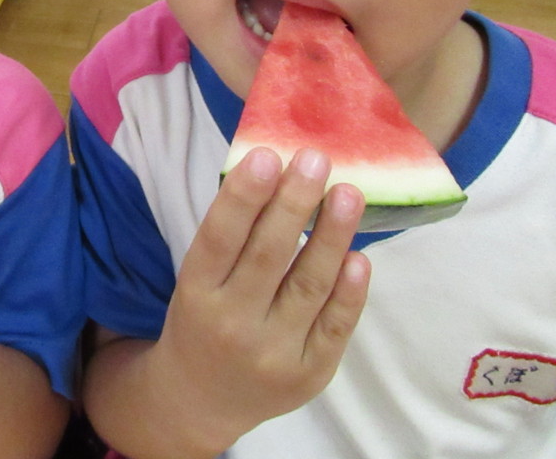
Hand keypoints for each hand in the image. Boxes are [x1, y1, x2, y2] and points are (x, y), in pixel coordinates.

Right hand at [150, 146, 370, 449]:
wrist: (201, 400)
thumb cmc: (204, 318)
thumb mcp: (198, 280)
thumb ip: (232, 236)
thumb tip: (280, 171)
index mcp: (195, 293)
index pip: (219, 238)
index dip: (243, 197)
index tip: (267, 154)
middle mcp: (231, 325)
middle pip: (268, 256)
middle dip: (294, 204)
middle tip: (315, 159)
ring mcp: (272, 354)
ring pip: (308, 286)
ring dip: (332, 236)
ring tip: (348, 193)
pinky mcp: (308, 375)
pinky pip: (334, 327)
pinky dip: (350, 291)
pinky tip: (360, 256)